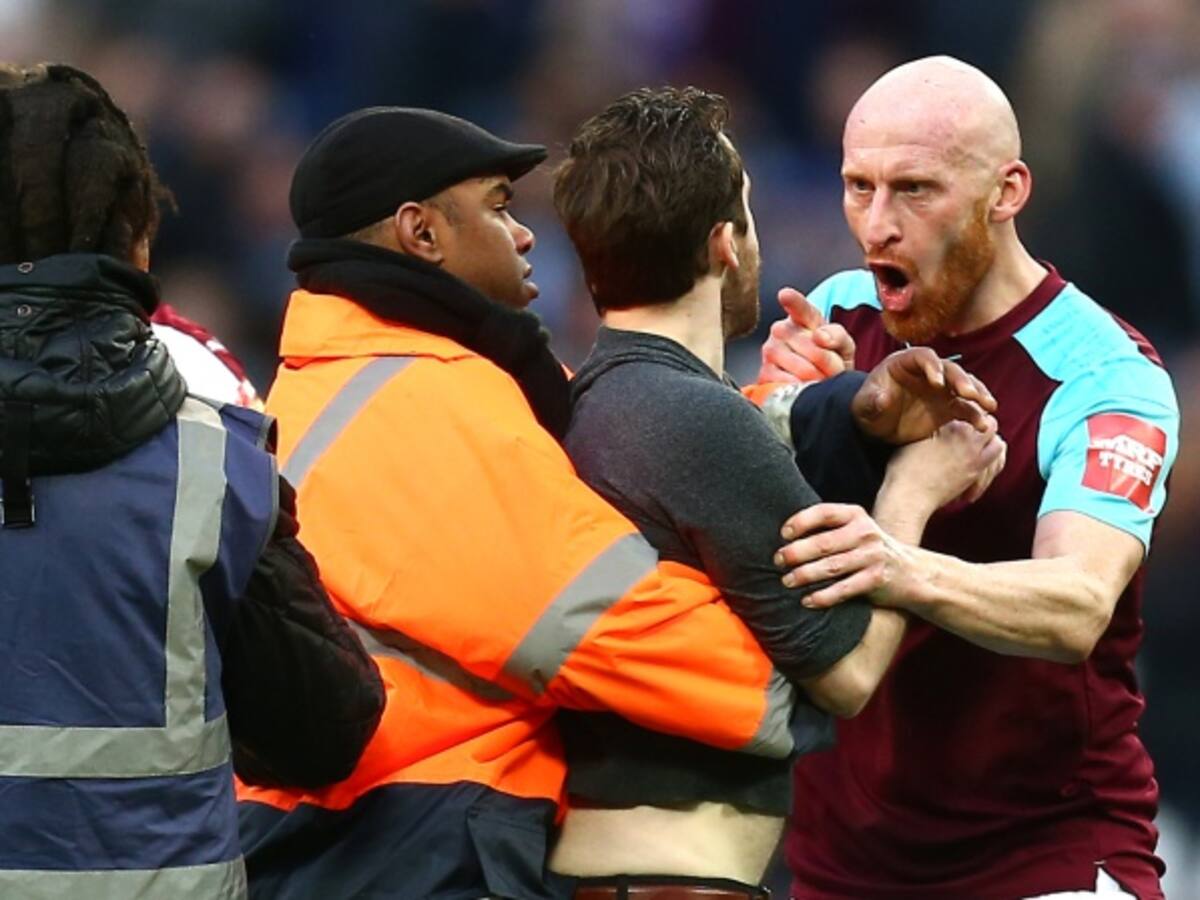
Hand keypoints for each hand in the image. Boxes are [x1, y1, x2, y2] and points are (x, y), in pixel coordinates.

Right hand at [758, 287, 855, 382]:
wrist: (818, 382)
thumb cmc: (830, 358)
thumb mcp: (843, 344)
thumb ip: (837, 335)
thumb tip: (819, 336)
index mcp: (802, 316)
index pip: (798, 307)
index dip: (792, 301)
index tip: (785, 295)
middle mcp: (781, 329)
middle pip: (812, 348)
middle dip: (829, 364)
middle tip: (832, 369)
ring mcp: (770, 351)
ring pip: (802, 368)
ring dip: (818, 378)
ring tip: (820, 377)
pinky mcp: (764, 373)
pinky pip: (788, 383)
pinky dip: (802, 389)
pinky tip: (804, 386)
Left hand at [774, 503, 917, 608]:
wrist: (911, 571)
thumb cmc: (868, 549)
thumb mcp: (855, 529)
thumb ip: (828, 528)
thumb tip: (785, 538)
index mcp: (855, 515)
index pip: (824, 513)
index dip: (801, 522)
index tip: (783, 534)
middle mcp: (865, 533)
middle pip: (824, 543)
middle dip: (796, 552)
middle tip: (777, 561)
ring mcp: (872, 557)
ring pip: (831, 567)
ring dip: (805, 575)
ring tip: (786, 581)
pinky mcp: (876, 580)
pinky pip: (844, 589)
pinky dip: (823, 596)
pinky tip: (807, 600)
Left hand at [852, 347, 996, 443]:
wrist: (877, 426)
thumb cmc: (868, 409)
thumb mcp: (864, 406)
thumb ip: (873, 401)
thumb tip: (884, 398)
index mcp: (905, 363)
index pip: (923, 357)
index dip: (932, 366)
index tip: (937, 382)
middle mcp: (928, 372)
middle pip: (950, 370)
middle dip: (961, 380)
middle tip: (968, 393)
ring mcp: (942, 389)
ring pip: (965, 385)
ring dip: (977, 394)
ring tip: (988, 406)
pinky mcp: (949, 407)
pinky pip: (967, 408)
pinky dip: (976, 415)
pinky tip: (983, 425)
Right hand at [882, 419, 1007, 518]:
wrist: (909, 494)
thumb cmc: (904, 469)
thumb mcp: (913, 439)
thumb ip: (932, 429)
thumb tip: (937, 427)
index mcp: (948, 422)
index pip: (971, 411)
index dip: (972, 416)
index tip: (966, 426)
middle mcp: (964, 434)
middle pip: (989, 423)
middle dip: (986, 429)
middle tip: (977, 440)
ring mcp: (973, 453)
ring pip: (998, 443)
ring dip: (992, 447)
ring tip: (981, 455)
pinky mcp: (976, 471)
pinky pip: (997, 463)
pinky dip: (993, 467)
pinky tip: (980, 473)